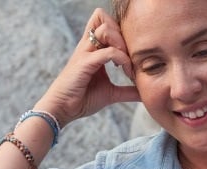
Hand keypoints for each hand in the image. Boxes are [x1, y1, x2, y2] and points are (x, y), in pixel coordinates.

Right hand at [34, 8, 139, 127]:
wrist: (62, 110)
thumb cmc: (81, 100)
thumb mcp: (111, 94)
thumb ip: (127, 91)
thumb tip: (144, 93)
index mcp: (93, 50)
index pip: (107, 25)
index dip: (122, 34)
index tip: (130, 56)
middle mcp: (87, 47)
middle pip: (104, 19)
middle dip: (122, 33)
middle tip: (130, 54)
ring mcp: (85, 52)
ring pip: (105, 28)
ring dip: (121, 42)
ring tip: (127, 62)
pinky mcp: (84, 63)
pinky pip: (109, 51)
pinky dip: (122, 59)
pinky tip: (125, 70)